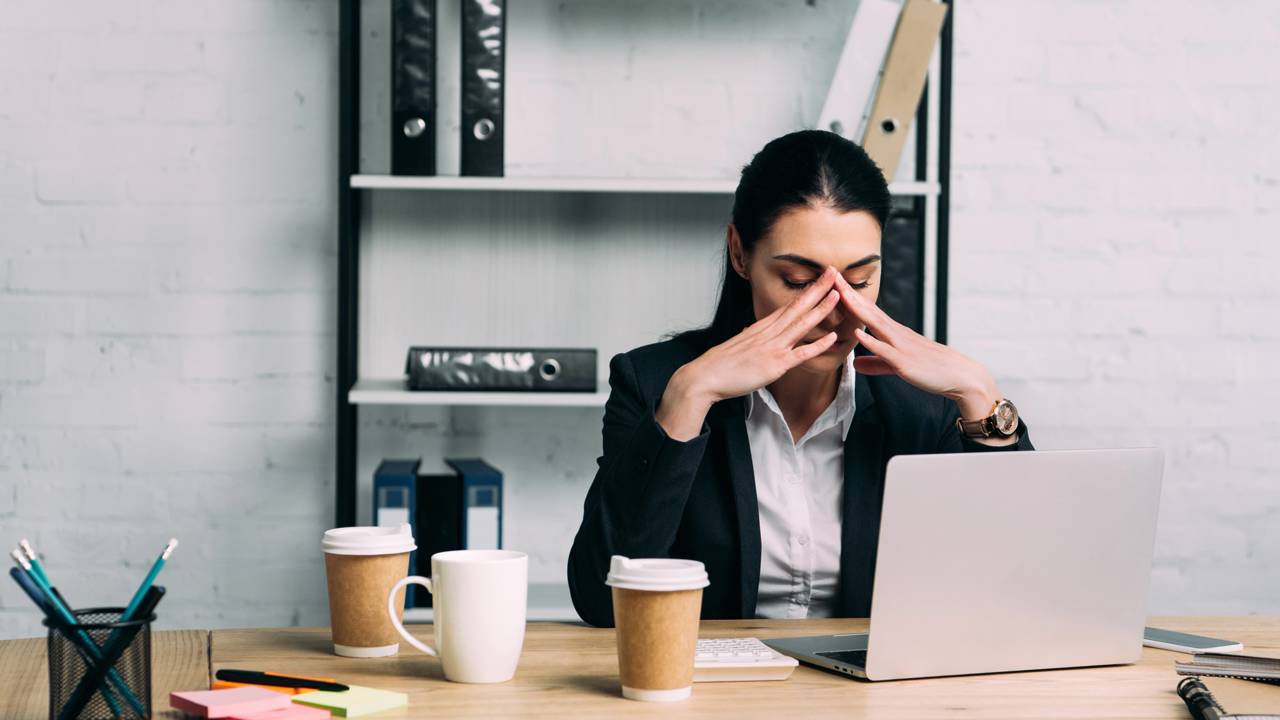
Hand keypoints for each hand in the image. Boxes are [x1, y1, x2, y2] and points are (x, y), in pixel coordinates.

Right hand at [675, 266, 843, 404]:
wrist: (706, 375)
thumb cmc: (721, 363)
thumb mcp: (738, 344)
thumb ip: (750, 338)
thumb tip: (750, 332)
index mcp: (761, 327)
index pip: (789, 305)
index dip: (806, 291)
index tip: (820, 279)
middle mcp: (769, 332)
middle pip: (797, 306)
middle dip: (817, 288)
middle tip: (834, 272)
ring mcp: (773, 347)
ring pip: (802, 324)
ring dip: (821, 308)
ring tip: (837, 294)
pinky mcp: (774, 364)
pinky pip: (800, 353)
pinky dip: (817, 345)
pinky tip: (832, 337)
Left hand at [834, 273, 1002, 420]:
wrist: (959, 376)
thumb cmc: (930, 369)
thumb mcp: (897, 365)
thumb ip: (876, 363)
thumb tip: (854, 363)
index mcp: (893, 333)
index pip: (867, 310)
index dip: (849, 296)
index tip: (833, 281)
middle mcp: (896, 334)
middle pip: (868, 309)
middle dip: (848, 292)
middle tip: (831, 274)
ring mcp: (900, 346)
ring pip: (875, 324)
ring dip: (857, 308)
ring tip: (840, 293)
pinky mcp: (904, 362)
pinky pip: (885, 350)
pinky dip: (870, 341)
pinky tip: (857, 333)